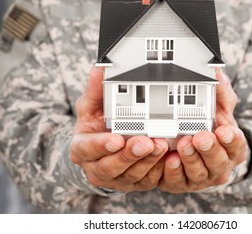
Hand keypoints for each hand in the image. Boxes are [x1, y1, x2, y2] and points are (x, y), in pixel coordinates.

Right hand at [70, 67, 167, 191]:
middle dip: (130, 155)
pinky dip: (159, 170)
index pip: (88, 149)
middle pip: (111, 166)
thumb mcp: (91, 106)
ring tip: (161, 146)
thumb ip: (95, 90)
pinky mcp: (134, 182)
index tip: (116, 139)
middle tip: (146, 142)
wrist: (103, 148)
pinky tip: (169, 157)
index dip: (101, 145)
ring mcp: (116, 178)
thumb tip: (99, 69)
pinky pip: (147, 180)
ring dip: (148, 162)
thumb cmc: (96, 125)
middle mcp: (97, 167)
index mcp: (82, 148)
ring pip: (132, 174)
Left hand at [159, 69, 247, 192]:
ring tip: (183, 144)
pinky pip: (178, 181)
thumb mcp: (217, 107)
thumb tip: (216, 71)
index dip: (231, 139)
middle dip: (209, 150)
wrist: (188, 146)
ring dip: (191, 159)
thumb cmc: (208, 126)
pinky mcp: (182, 183)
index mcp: (232, 148)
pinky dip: (174, 172)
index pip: (237, 145)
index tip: (224, 130)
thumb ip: (219, 91)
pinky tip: (169, 159)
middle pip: (218, 162)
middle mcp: (219, 165)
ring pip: (199, 173)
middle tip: (200, 137)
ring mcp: (201, 177)